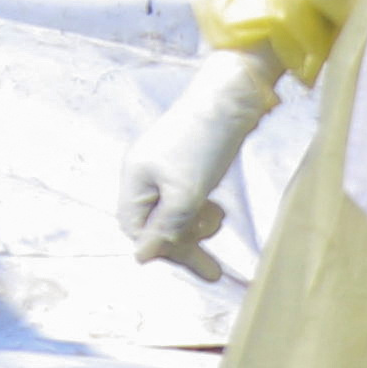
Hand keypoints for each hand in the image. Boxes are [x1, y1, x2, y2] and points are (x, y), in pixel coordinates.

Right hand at [109, 45, 282, 282]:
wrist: (231, 99)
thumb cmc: (202, 146)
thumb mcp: (184, 195)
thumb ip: (164, 229)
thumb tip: (140, 258)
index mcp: (135, 177)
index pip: (135, 228)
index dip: (159, 247)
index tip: (190, 259)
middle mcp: (146, 173)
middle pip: (156, 222)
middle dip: (184, 242)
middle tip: (214, 268)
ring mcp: (166, 166)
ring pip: (175, 212)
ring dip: (196, 225)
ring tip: (218, 222)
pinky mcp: (188, 162)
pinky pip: (188, 197)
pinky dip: (202, 209)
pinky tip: (218, 209)